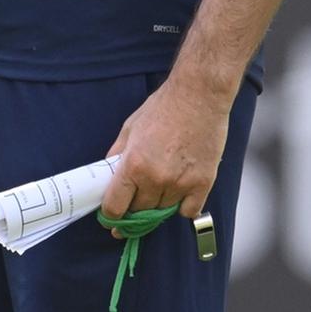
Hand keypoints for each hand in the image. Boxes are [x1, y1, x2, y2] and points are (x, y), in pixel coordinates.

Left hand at [102, 72, 234, 220]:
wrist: (199, 95)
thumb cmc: (165, 107)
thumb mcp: (130, 128)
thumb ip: (117, 156)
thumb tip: (107, 176)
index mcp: (133, 165)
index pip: (115, 207)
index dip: (111, 214)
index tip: (112, 216)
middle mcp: (155, 178)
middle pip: (139, 213)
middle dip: (134, 209)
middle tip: (136, 201)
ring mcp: (181, 183)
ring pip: (163, 212)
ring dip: (159, 205)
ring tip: (161, 185)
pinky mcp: (203, 183)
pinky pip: (189, 212)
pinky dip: (183, 206)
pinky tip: (181, 192)